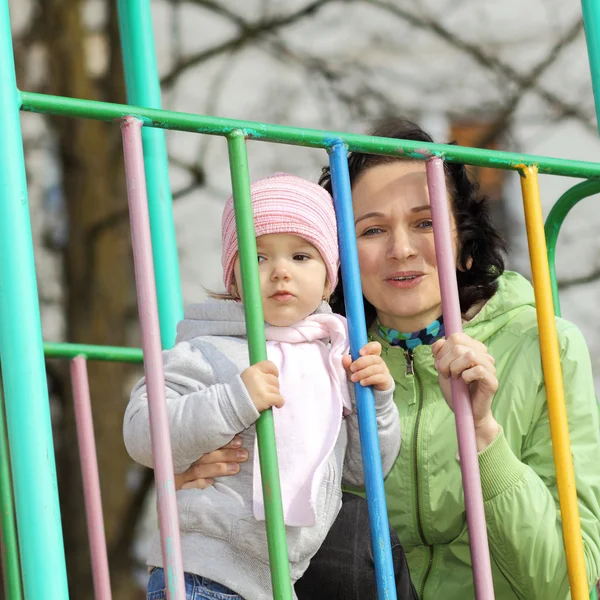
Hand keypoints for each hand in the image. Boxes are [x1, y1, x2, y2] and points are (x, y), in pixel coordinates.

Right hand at [174, 436, 248, 489]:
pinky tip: (211, 482)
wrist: (153, 458)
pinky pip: (186, 484)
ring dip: (218, 468)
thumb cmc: (182, 447)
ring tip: (236, 468)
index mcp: (187, 441)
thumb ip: (209, 437)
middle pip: (205, 455)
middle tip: (243, 455)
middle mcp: (181, 454)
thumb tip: (233, 432)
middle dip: (225, 455)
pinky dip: (199, 483)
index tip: (239, 441)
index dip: (224, 442)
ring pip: (199, 469)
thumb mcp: (191, 437)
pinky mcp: (174, 483)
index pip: (207, 441)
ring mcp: (177, 469)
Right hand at [241, 360, 283, 411]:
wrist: (232, 406)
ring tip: (266, 400)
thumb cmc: (239, 394)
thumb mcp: (245, 379)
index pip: (269, 365)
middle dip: (273, 387)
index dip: (274, 371)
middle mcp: (258, 377)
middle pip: (275, 380)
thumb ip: (257, 376)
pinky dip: (279, 403)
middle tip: (267, 393)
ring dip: (274, 396)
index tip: (274, 377)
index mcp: (252, 370)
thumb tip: (271, 377)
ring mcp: (262, 388)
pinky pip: (280, 399)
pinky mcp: (266, 398)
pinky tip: (275, 405)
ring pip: (277, 390)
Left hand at [342, 341, 392, 390]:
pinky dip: (369, 380)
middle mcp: (379, 361)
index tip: (360, 352)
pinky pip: (379, 378)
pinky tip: (362, 383)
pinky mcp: (385, 380)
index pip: (376, 346)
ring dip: (363, 373)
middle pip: (374, 358)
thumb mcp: (352, 371)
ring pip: (375, 368)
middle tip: (352, 368)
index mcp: (372, 355)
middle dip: (361, 363)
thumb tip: (345, 357)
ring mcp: (383, 370)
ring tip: (354, 378)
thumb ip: (348, 364)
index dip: (369, 348)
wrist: (372, 390)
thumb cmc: (361, 376)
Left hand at [431, 333, 499, 450]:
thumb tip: (439, 341)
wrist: (465, 412)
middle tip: (447, 374)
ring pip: (469, 355)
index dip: (443, 350)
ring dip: (455, 368)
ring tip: (456, 378)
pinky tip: (465, 383)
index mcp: (472, 348)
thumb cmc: (456, 390)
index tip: (441, 365)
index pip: (455, 337)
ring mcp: (490, 367)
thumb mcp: (443, 369)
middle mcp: (483, 355)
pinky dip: (466, 377)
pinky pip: (478, 370)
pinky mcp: (493, 381)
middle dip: (445, 361)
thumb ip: (439, 353)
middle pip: (458, 345)